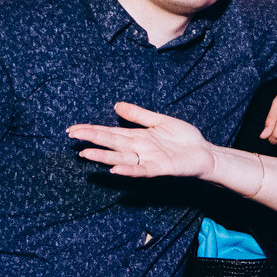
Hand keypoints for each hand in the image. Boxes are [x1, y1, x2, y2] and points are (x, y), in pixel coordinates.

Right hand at [67, 102, 217, 179]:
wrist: (205, 153)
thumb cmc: (184, 139)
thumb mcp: (161, 121)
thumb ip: (139, 115)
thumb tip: (117, 105)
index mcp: (138, 137)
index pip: (110, 133)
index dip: (92, 130)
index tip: (73, 129)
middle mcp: (139, 149)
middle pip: (111, 143)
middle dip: (92, 139)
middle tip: (71, 136)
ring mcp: (148, 159)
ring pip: (121, 158)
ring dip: (103, 157)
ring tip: (85, 153)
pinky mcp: (161, 168)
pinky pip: (142, 170)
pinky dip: (129, 170)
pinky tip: (115, 169)